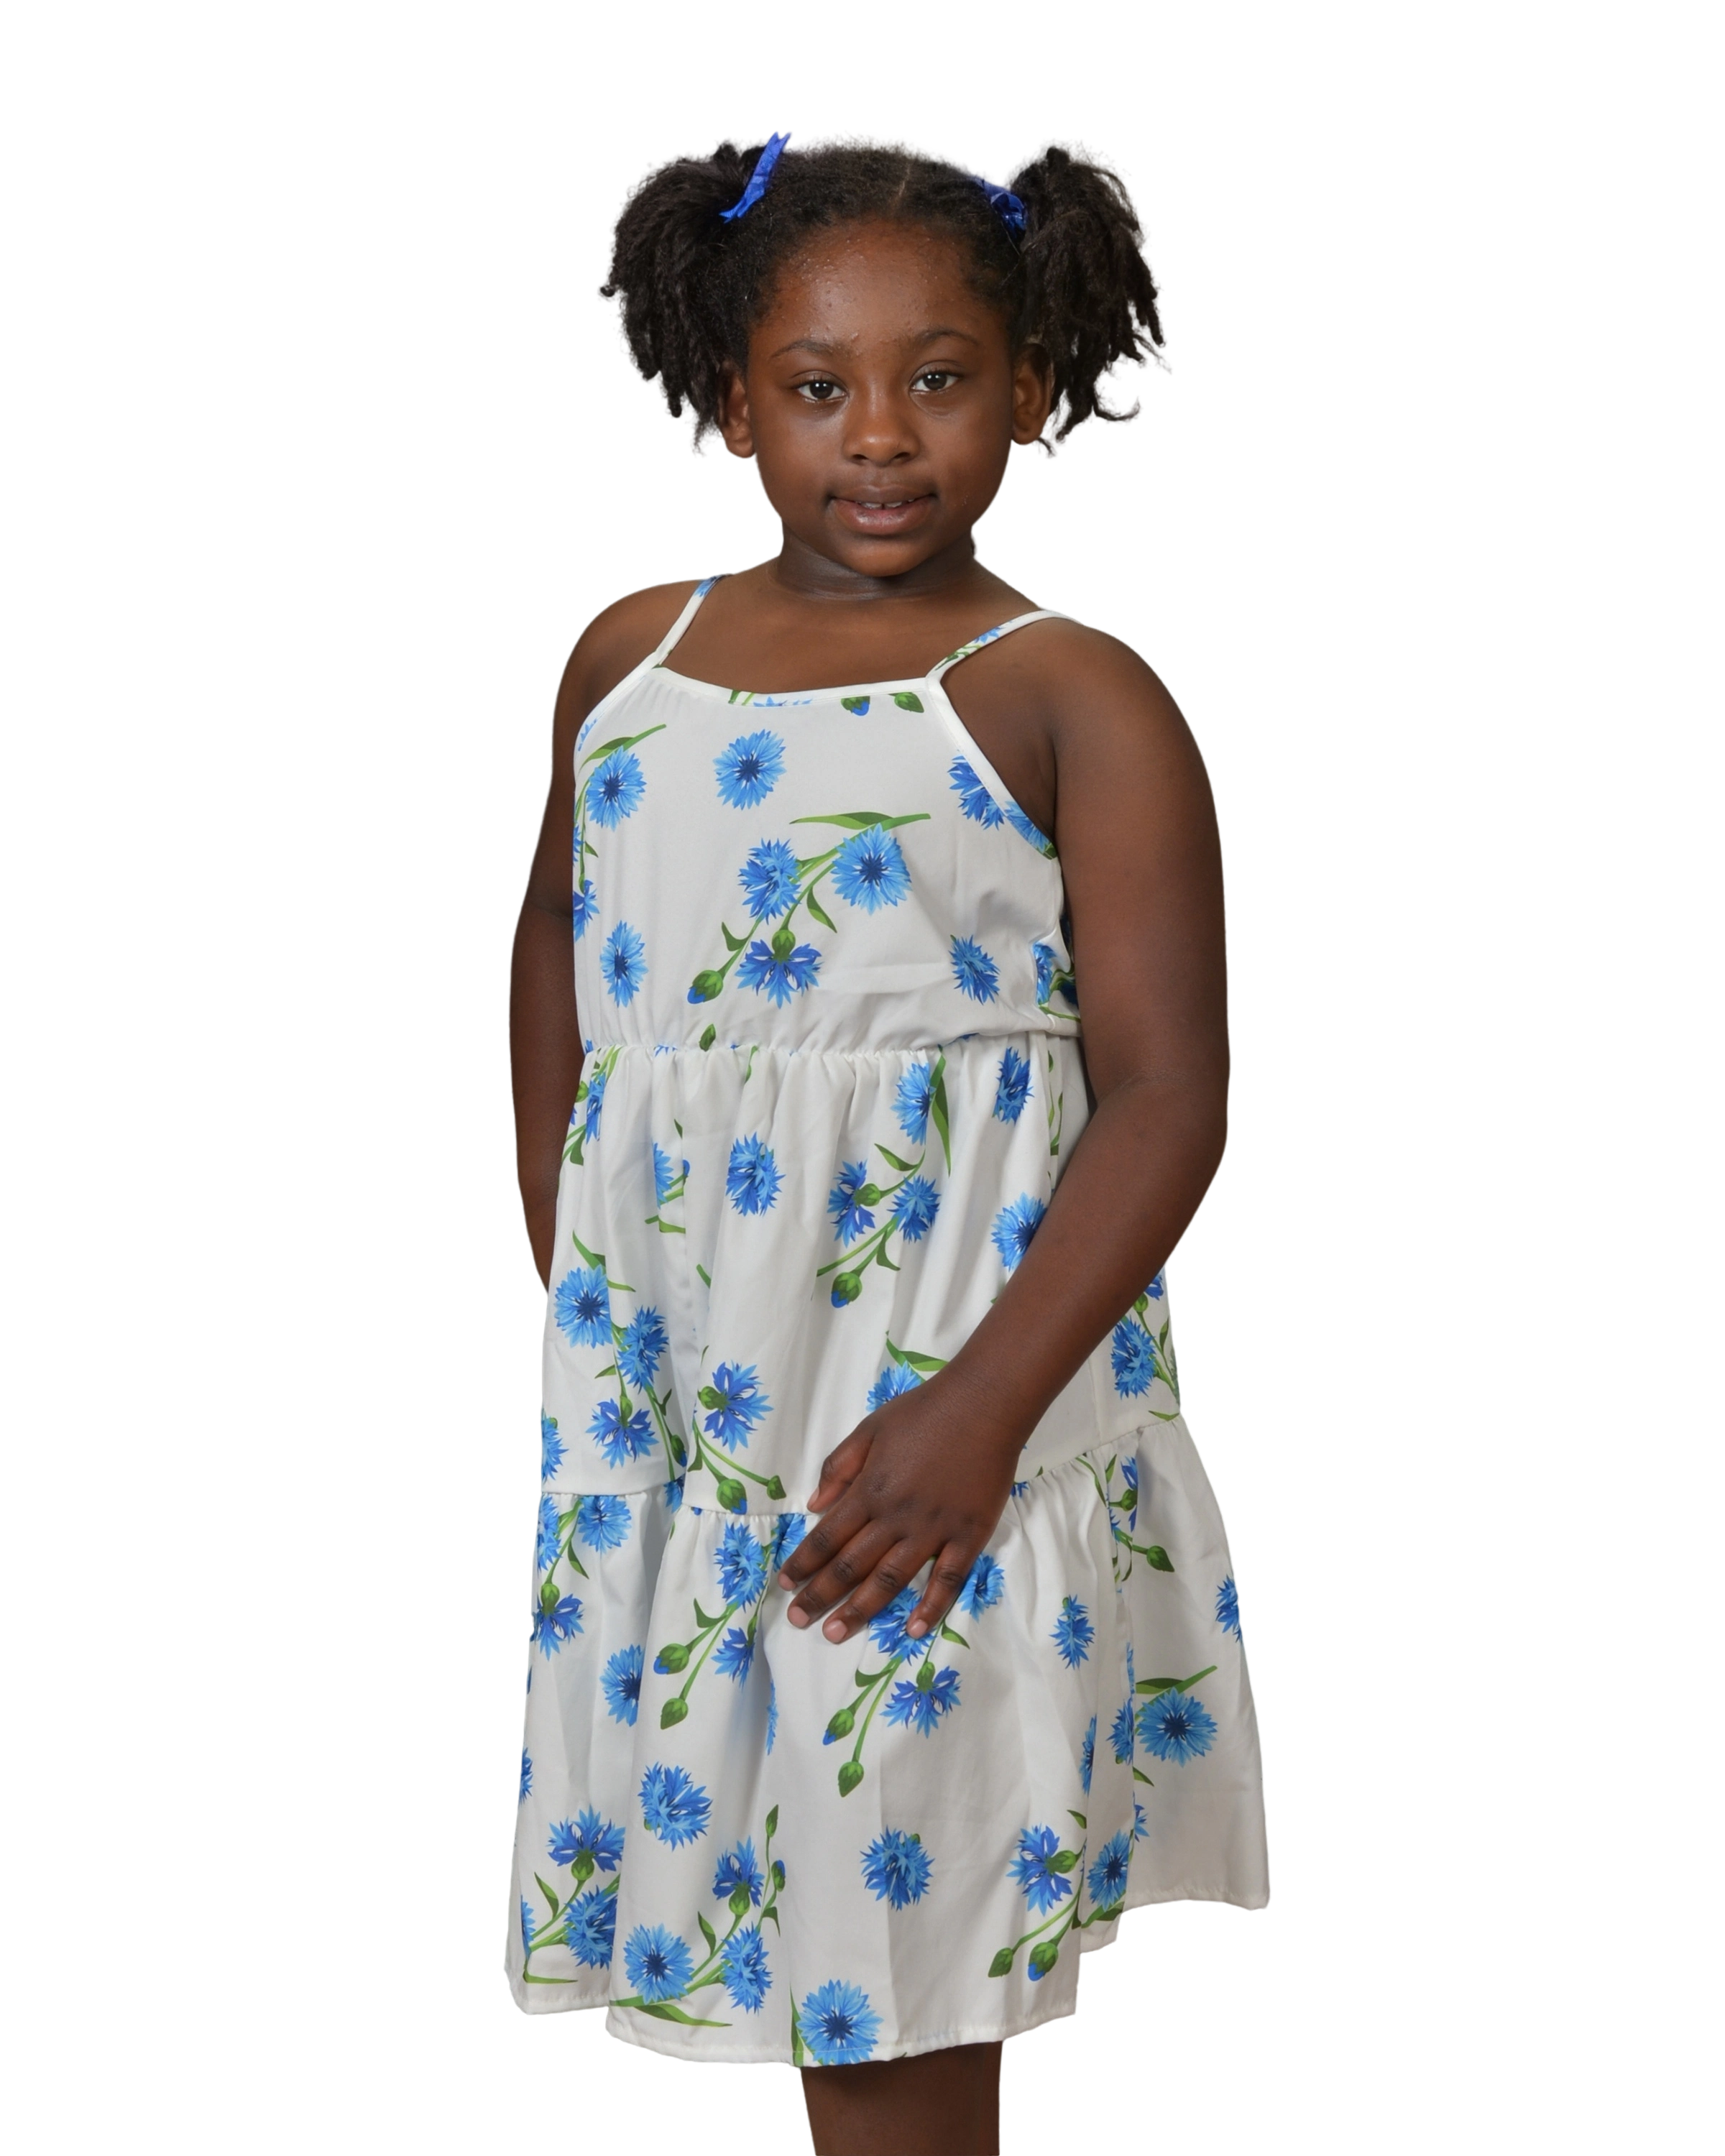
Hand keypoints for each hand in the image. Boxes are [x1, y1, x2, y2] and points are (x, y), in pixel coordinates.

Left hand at [775, 1368, 1025, 1644]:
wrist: (984, 1404)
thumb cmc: (924, 1412)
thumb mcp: (870, 1428)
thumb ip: (839, 1467)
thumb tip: (814, 1505)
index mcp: (870, 1489)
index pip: (827, 1536)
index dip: (803, 1562)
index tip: (784, 1583)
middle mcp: (896, 1516)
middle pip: (851, 1565)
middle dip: (821, 1595)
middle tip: (797, 1621)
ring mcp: (934, 1529)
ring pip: (891, 1579)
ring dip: (861, 1609)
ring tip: (836, 1633)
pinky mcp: (969, 1535)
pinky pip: (948, 1579)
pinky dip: (931, 1607)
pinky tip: (915, 1630)